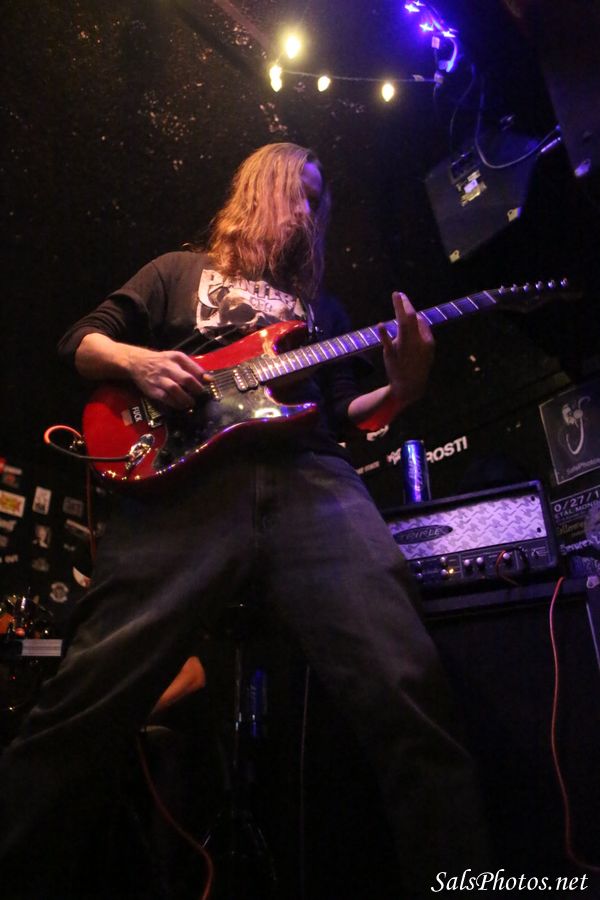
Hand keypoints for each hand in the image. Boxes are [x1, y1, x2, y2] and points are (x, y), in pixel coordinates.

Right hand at [128, 347, 210, 409]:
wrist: (137, 362)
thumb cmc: (162, 361)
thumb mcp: (177, 359)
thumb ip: (193, 368)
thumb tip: (210, 380)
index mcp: (177, 358)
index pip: (194, 368)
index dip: (203, 378)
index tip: (209, 384)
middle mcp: (168, 367)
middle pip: (186, 379)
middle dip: (196, 389)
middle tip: (200, 395)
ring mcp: (159, 379)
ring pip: (175, 390)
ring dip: (186, 399)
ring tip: (191, 403)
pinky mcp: (152, 389)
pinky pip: (166, 398)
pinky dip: (175, 403)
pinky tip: (180, 405)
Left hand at [378, 291, 434, 407]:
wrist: (409, 385)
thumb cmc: (418, 365)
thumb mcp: (428, 350)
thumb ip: (424, 332)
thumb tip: (418, 316)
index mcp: (426, 340)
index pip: (418, 321)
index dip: (410, 310)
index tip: (403, 302)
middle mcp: (416, 342)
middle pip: (411, 318)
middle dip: (405, 304)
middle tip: (399, 294)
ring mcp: (403, 347)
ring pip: (402, 324)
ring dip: (399, 308)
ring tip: (396, 296)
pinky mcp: (391, 354)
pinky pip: (387, 342)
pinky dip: (384, 333)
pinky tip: (380, 325)